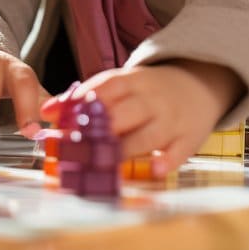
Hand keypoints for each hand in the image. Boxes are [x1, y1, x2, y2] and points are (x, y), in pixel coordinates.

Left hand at [43, 59, 242, 175]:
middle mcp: (152, 98)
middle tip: (73, 147)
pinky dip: (167, 160)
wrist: (200, 83)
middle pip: (125, 112)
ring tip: (104, 162)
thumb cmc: (149, 90)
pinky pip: (179, 151)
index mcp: (134, 81)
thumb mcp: (124, 84)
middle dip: (98, 130)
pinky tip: (154, 169)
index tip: (55, 116)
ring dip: (125, 148)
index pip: (106, 86)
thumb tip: (48, 110)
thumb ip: (91, 95)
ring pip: (148, 133)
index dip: (80, 101)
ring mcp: (172, 118)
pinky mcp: (189, 138)